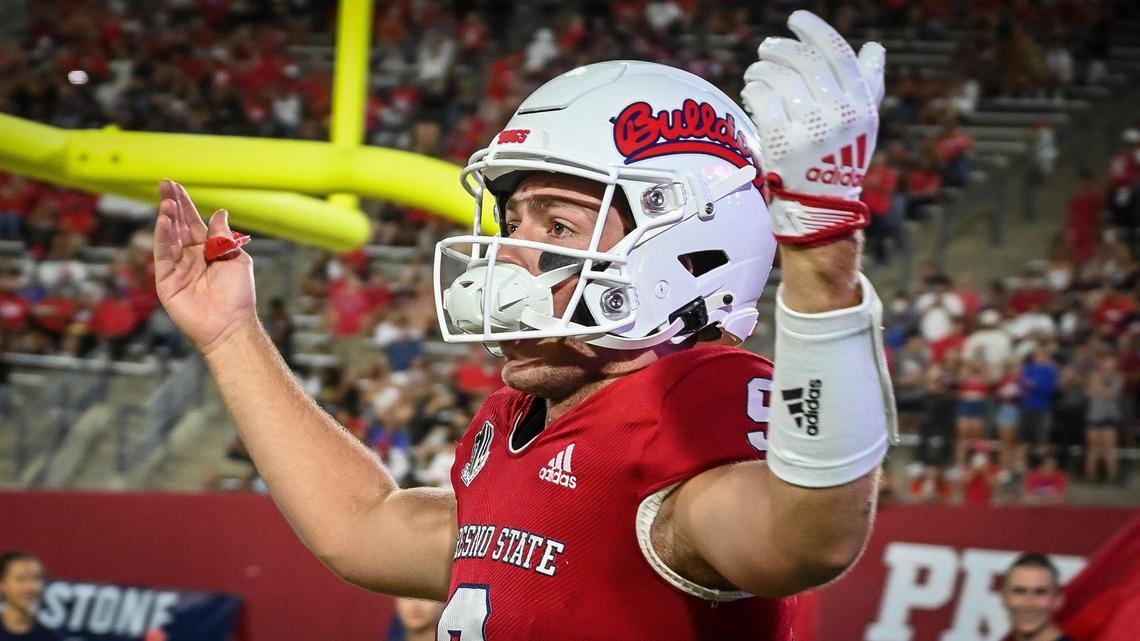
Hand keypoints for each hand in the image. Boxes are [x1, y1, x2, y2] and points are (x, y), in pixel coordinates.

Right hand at [154, 180, 256, 354]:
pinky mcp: (166, 281)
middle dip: (171, 205)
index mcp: (208, 251)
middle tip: (163, 184)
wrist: (230, 325)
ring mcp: (177, 268)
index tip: (175, 186)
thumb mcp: (236, 259)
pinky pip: (162, 255)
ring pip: (168, 238)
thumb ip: (223, 237)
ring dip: (166, 219)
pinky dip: (162, 238)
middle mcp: (190, 257)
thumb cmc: (238, 295)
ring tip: (166, 202)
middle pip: (177, 226)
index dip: (185, 205)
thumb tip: (219, 213)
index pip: (193, 222)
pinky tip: (164, 222)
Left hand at [741, 10, 884, 244]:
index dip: (815, 30)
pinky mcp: (782, 143)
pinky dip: (753, 89)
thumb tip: (874, 48)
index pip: (837, 54)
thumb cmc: (840, 159)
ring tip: (757, 70)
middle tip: (767, 48)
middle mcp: (839, 116)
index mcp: (860, 106)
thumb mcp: (864, 124)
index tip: (796, 19)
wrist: (820, 206)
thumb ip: (868, 85)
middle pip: (804, 61)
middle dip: (780, 49)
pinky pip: (762, 99)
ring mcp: (810, 130)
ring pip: (779, 77)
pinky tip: (752, 91)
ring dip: (762, 68)